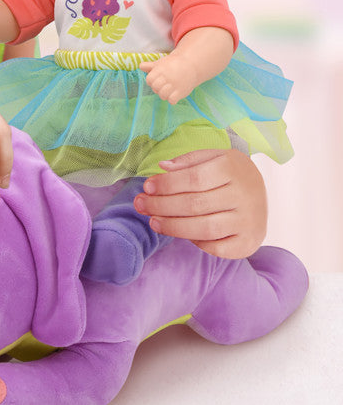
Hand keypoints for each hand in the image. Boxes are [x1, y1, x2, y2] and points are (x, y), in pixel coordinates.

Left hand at [133, 148, 266, 257]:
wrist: (264, 193)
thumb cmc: (230, 172)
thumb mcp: (213, 156)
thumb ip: (188, 161)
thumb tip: (162, 167)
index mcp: (233, 169)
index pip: (194, 178)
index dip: (166, 184)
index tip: (146, 187)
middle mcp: (244, 196)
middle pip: (195, 205)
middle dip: (161, 206)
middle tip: (140, 204)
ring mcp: (248, 222)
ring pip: (203, 228)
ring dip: (172, 226)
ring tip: (153, 221)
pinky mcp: (249, 243)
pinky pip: (216, 248)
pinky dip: (195, 242)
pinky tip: (181, 232)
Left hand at [139, 52, 200, 103]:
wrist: (191, 64)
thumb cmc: (173, 64)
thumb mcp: (161, 63)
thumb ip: (150, 66)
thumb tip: (141, 67)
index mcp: (160, 70)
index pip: (149, 80)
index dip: (151, 81)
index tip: (156, 80)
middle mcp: (167, 77)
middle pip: (155, 88)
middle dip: (157, 88)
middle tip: (163, 86)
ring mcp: (174, 85)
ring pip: (162, 95)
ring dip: (164, 94)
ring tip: (168, 90)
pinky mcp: (181, 91)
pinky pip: (172, 100)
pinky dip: (171, 99)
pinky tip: (174, 94)